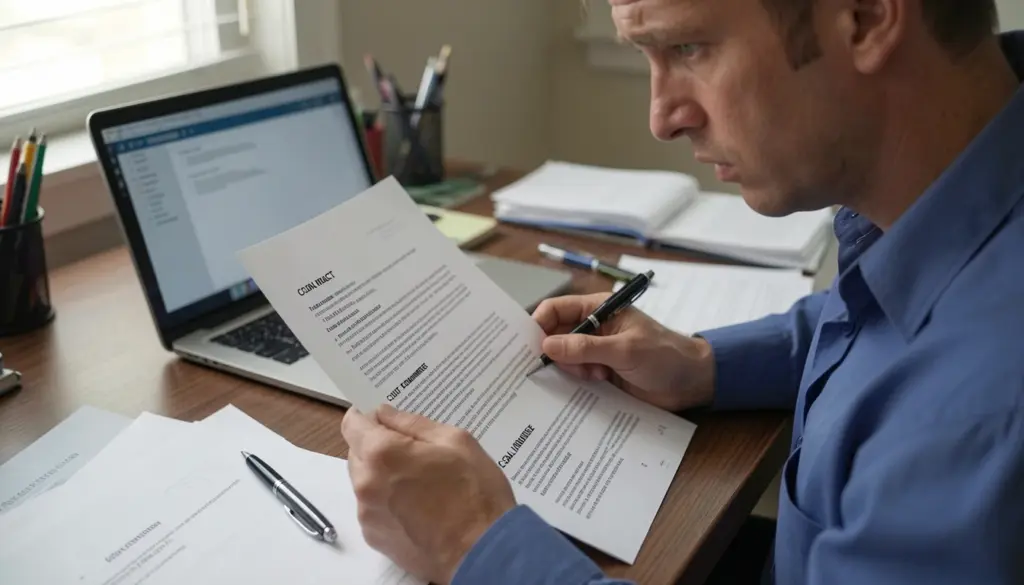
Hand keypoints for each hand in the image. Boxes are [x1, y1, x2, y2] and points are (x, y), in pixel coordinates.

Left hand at [341, 405, 515, 584]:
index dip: (367, 417)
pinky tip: (417, 506)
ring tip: (419, 483)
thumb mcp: (456, 441)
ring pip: (363, 481)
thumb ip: (413, 423)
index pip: (352, 424)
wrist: (483, 553)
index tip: (384, 419)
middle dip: (377, 446)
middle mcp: (366, 484)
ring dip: (381, 475)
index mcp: (384, 454)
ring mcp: (368, 514)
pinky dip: (386, 501)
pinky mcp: (374, 537)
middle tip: (413, 452)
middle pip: (356, 452)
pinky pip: (372, 507)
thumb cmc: (476, 494)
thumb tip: (386, 414)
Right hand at [532, 292, 714, 411]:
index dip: (539, 324)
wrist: (692, 382)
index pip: (557, 309)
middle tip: (555, 368)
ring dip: (569, 370)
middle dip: (551, 351)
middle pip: (555, 336)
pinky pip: (576, 378)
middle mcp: (593, 329)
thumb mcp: (625, 350)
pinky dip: (576, 384)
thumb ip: (585, 348)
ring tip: (595, 376)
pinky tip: (591, 386)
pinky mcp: (600, 374)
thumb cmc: (665, 355)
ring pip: (564, 360)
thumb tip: (547, 346)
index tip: (529, 346)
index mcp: (599, 310)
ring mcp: (596, 353)